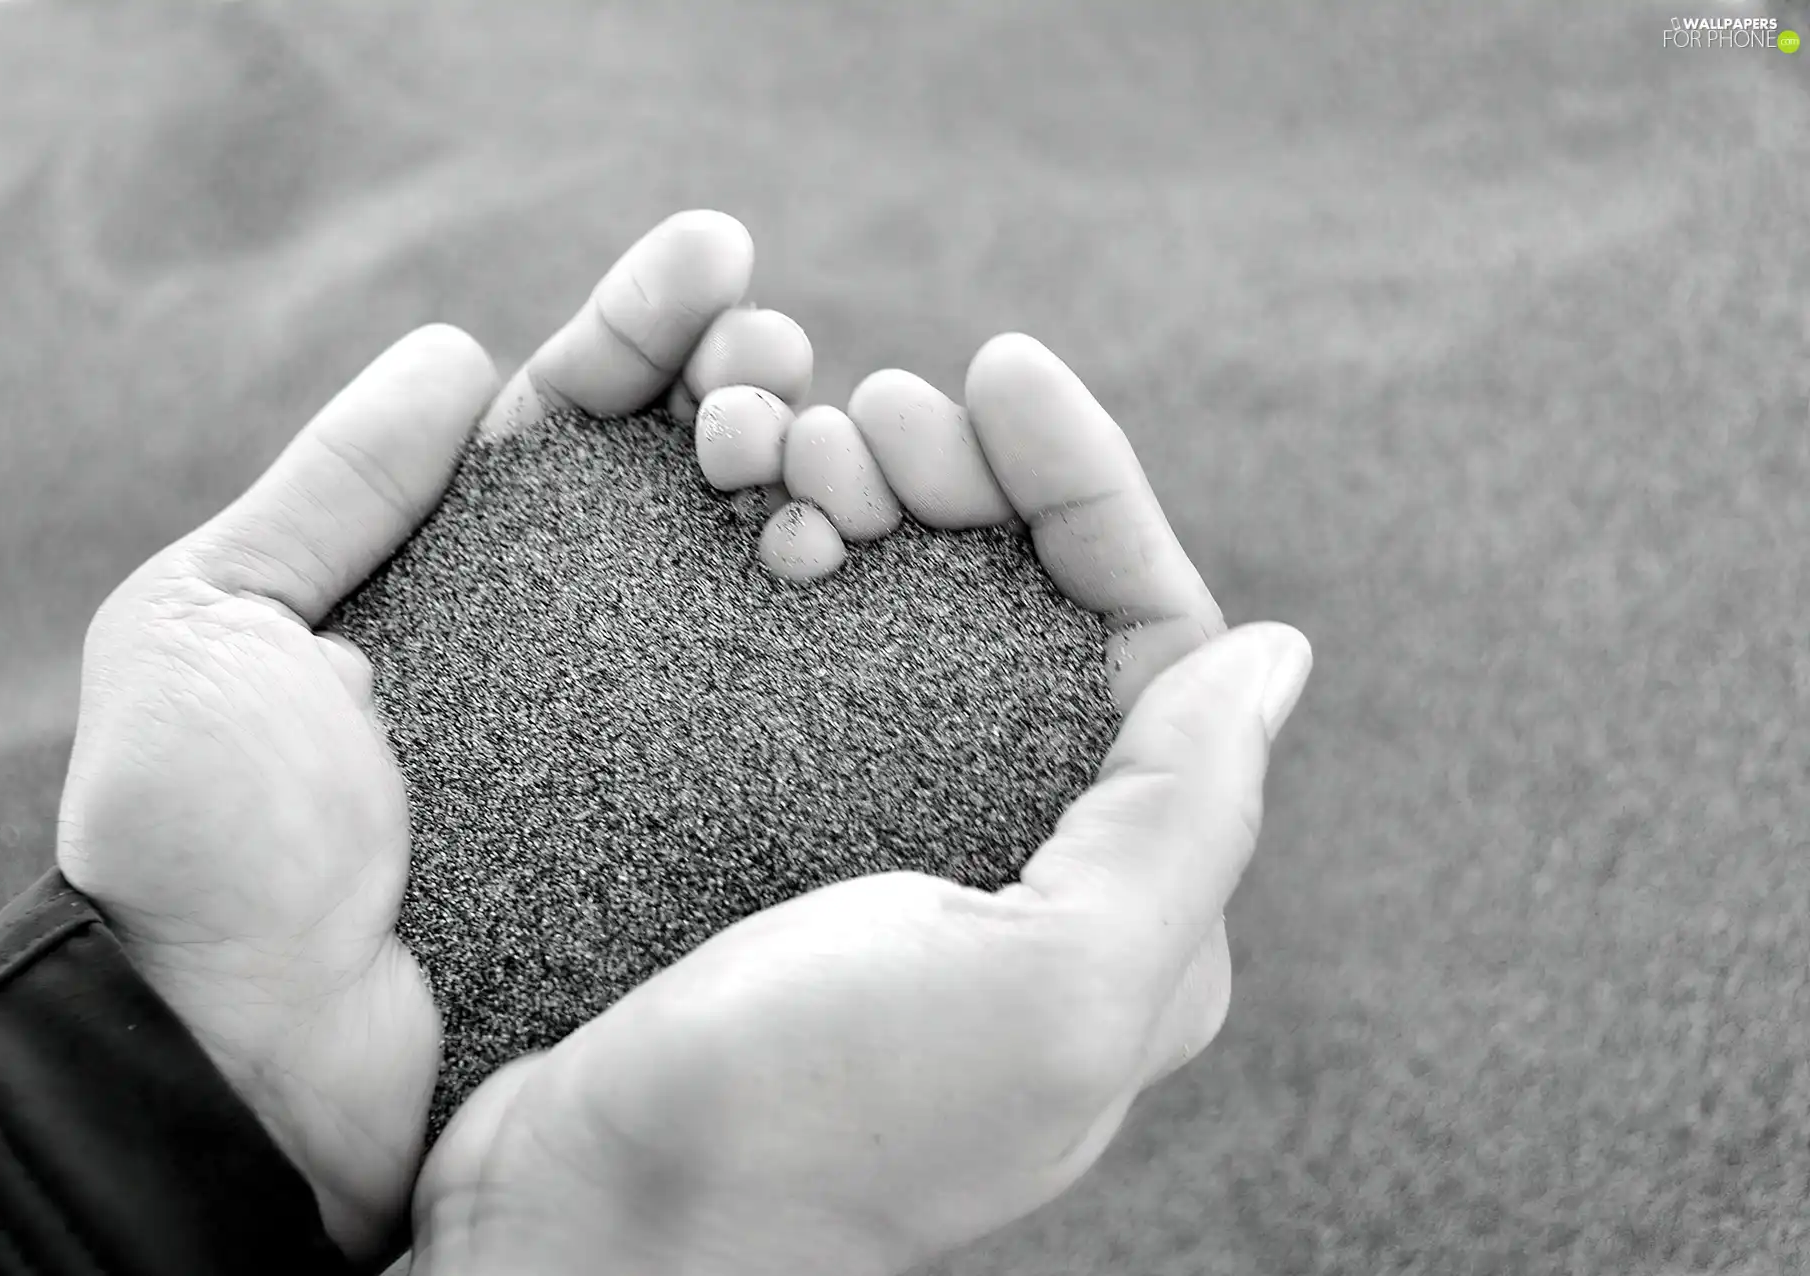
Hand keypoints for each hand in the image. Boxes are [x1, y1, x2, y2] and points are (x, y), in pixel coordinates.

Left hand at [55, 210, 807, 1262]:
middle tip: (774, 359)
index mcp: (458, 578)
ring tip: (812, 437)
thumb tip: (451, 352)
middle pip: (687, 479)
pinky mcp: (697, 824)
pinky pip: (783, 703)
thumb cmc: (197, 844)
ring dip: (802, 471)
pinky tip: (840, 546)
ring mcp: (648, 731)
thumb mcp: (209, 626)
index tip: (715, 252)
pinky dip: (828, 612)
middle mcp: (570, 642)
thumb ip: (331, 490)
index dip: (644, 328)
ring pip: (753, 571)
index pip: (569, 419)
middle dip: (747, 384)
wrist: (239, 1059)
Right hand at [406, 335, 1313, 1275]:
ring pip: (909, 615)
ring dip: (870, 501)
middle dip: (968, 482)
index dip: (1091, 488)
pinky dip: (780, 563)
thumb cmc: (817, 1126)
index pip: (1151, 641)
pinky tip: (742, 518)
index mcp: (1123, 902)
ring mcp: (886, 841)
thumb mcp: (1047, 992)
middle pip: (1029, 610)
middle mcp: (1018, 861)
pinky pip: (798, 656)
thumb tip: (1275, 655)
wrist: (584, 1220)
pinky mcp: (768, 831)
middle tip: (869, 413)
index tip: (1000, 371)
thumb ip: (1184, 823)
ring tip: (792, 447)